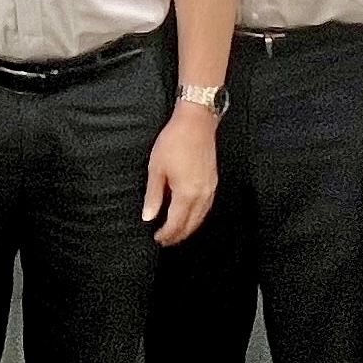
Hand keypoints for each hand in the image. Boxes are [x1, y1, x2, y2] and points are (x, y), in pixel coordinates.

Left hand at [143, 103, 218, 244]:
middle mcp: (202, 195)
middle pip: (191, 225)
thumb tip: (149, 216)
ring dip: (188, 228)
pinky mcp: (213, 182)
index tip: (157, 238)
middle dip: (177, 236)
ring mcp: (210, 189)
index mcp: (186, 193)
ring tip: (176, 232)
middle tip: (165, 240)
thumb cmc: (175, 141)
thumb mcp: (156, 168)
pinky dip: (197, 217)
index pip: (176, 224)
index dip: (166, 234)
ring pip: (200, 218)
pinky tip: (190, 216)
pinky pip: (206, 207)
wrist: (196, 122)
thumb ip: (153, 196)